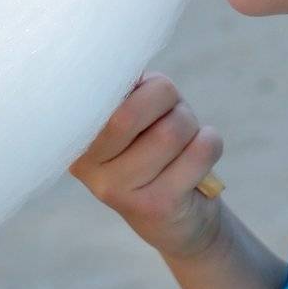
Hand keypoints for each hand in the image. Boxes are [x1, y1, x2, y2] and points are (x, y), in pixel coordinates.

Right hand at [69, 71, 225, 259]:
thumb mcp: (131, 114)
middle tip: (172, 113)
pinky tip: (199, 155)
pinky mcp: (157, 206)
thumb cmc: (155, 148)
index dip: (137, 86)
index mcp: (77, 138)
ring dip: (191, 124)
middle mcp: (89, 168)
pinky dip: (210, 141)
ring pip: (170, 131)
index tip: (145, 94)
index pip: (101, 92)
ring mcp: (120, 192)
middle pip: (131, 112)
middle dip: (167, 102)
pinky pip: (200, 151)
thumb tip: (126, 69)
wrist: (180, 219)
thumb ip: (124, 91)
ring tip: (185, 139)